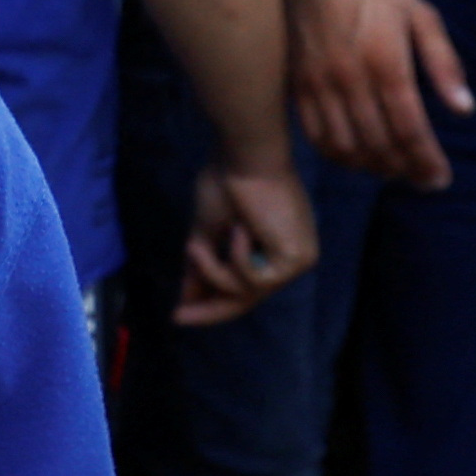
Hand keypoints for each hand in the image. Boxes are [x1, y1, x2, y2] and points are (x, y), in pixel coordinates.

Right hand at [177, 158, 317, 327]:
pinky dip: (237, 259)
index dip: (212, 298)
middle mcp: (289, 257)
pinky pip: (255, 281)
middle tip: (178, 317)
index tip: (182, 309)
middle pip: (247, 298)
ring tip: (194, 247)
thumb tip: (185, 295)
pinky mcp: (297, 260)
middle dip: (210, 309)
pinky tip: (239, 231)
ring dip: (213, 271)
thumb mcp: (208, 229)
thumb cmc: (228, 181)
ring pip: (245, 292)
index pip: (244, 284)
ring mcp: (296, 260)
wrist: (247, 158)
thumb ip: (201, 263)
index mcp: (273, 246)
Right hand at [280, 0, 469, 190]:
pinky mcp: (297, 88)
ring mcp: (318, 85)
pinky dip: (339, 157)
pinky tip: (358, 157)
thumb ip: (443, 62)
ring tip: (394, 170)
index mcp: (384, 60)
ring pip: (347, 148)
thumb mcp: (420, 14)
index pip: (409, 127)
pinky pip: (317, 137)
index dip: (427, 160)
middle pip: (379, 144)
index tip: (440, 179)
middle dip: (406, 170)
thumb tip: (463, 110)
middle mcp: (349, 78)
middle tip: (424, 180)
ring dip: (373, 168)